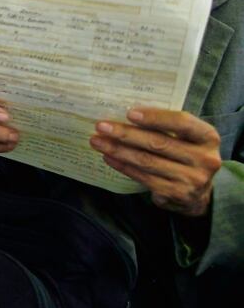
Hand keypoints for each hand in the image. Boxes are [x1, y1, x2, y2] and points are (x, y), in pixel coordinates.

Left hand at [90, 108, 220, 216]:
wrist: (199, 194)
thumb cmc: (186, 155)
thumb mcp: (187, 138)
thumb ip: (167, 127)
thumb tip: (126, 115)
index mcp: (209, 138)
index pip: (182, 123)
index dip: (155, 117)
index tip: (129, 113)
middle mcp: (205, 159)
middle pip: (158, 143)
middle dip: (126, 134)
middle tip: (101, 127)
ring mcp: (192, 179)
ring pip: (147, 161)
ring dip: (118, 150)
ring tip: (97, 141)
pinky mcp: (176, 194)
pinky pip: (143, 177)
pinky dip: (123, 166)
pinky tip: (108, 157)